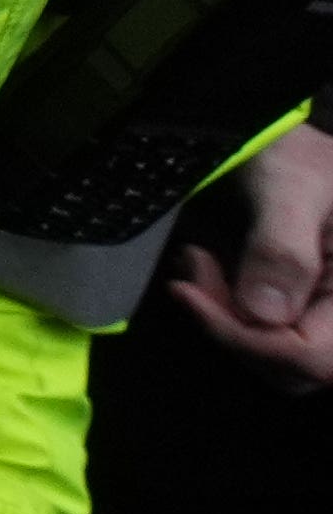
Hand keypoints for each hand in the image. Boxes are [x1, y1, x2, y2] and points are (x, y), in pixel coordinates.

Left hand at [165, 127, 332, 381]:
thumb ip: (282, 249)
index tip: (193, 296)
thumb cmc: (299, 158)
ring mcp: (324, 315)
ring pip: (271, 356)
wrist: (290, 145)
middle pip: (294, 368)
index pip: (317, 357)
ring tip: (197, 261)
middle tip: (195, 270)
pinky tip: (204, 267)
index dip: (253, 341)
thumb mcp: (293, 188)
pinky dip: (224, 309)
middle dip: (232, 329)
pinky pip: (261, 333)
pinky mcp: (299, 309)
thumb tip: (262, 315)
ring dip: (223, 317)